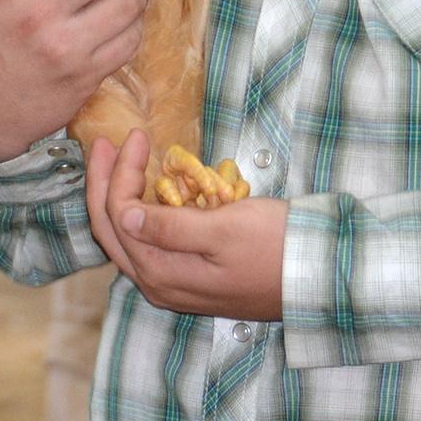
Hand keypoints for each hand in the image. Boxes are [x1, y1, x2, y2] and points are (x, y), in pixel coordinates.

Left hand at [86, 130, 286, 320]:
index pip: (119, 215)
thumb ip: (170, 228)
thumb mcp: (223, 231)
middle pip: (111, 229)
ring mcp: (172, 283)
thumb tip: (125, 215)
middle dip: (104, 183)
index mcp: (161, 272)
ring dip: (119, 196)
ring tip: (121, 160)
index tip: (137, 136)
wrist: (316, 276)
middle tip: (106, 143)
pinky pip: (149, 243)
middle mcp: (158, 283)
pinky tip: (148, 190)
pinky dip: (140, 212)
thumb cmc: (274, 246)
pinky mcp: (189, 278)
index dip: (120, 173)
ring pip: (127, 237)